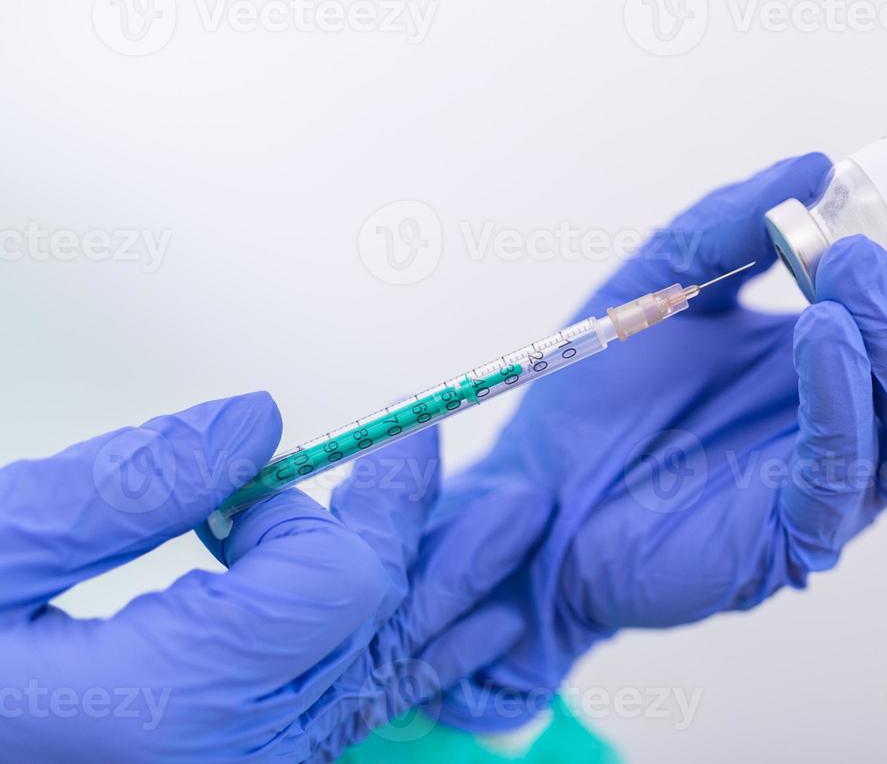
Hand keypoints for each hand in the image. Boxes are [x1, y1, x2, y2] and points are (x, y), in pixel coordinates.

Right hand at [0, 393, 549, 761]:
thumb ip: (125, 487)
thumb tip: (263, 421)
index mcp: (167, 702)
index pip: (339, 586)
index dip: (346, 509)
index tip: (337, 461)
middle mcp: (222, 761)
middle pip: (371, 628)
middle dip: (411, 538)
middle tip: (468, 471)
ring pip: (369, 681)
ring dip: (427, 596)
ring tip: (496, 535)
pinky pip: (336, 718)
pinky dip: (390, 660)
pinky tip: (452, 628)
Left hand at [425, 118, 886, 728]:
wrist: (535, 494)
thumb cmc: (610, 385)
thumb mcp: (668, 271)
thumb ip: (738, 218)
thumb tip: (819, 165)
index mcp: (871, 335)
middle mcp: (880, 403)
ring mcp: (852, 471)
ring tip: (850, 272)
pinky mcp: (801, 528)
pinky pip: (858, 465)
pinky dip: (849, 385)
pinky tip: (817, 330)